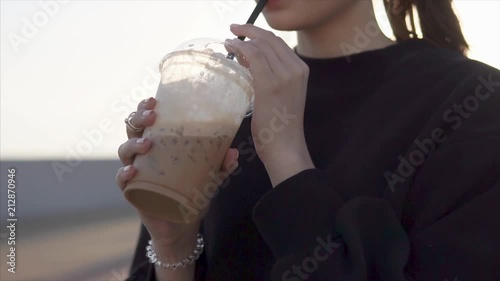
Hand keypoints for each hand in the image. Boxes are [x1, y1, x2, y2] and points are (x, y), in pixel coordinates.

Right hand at [115, 97, 239, 252]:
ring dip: (133, 144)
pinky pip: (121, 180)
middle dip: (138, 118)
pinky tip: (133, 172)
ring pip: (124, 150)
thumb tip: (234, 153)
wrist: (182, 225)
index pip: (147, 120)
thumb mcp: (210, 179)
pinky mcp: (132, 191)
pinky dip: (124, 174)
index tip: (154, 100)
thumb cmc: (192, 195)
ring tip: (147, 143)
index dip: (145, 107)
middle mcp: (143, 155)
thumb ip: (221, 167)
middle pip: (132, 128)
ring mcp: (136, 171)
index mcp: (159, 144)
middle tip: (152, 116)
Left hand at [226, 24, 313, 184]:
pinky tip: (230, 48)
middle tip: (233, 30)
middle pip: (269, 39)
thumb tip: (249, 59)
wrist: (286, 148)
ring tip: (228, 41)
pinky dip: (240, 48)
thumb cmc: (279, 126)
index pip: (277, 43)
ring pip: (261, 45)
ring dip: (242, 38)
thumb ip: (270, 76)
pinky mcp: (270, 85)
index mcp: (301, 70)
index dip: (258, 34)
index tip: (243, 33)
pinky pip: (254, 56)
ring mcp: (285, 76)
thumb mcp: (280, 95)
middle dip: (249, 30)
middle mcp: (296, 69)